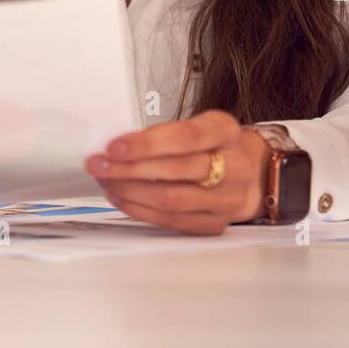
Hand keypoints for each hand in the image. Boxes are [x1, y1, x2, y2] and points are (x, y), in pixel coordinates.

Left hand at [85, 110, 270, 234]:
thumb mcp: (199, 124)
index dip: (148, 143)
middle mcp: (233, 167)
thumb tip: (119, 146)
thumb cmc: (213, 144)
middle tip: (98, 164)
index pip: (186, 138)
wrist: (249, 172)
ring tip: (106, 181)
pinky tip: (122, 198)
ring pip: (172, 200)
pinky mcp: (215, 224)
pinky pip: (172, 221)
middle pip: (176, 171)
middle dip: (129, 168)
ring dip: (130, 191)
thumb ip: (166, 133)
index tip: (114, 146)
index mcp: (226, 132)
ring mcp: (226, 200)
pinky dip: (141, 210)